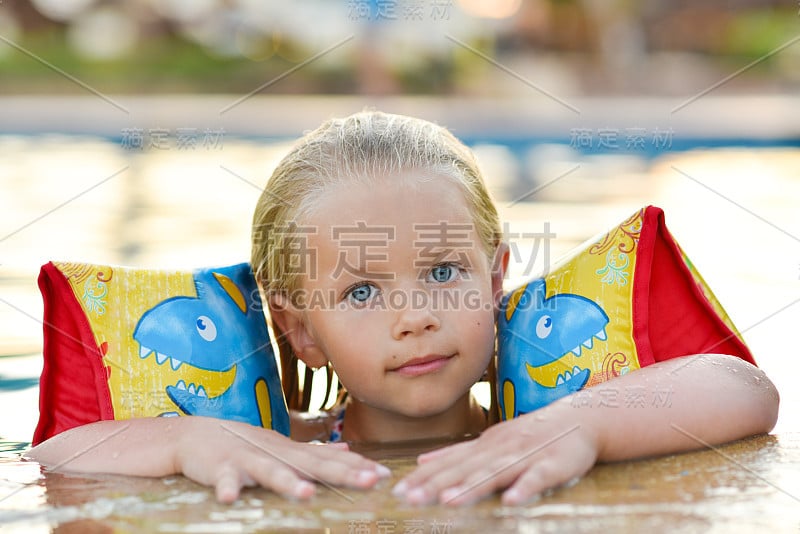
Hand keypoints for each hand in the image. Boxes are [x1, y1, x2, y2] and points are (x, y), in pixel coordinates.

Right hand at [175, 417, 390, 502]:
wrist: (197, 434)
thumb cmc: (245, 445)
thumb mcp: (283, 448)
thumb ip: (314, 452)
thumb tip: (347, 451)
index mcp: (292, 453)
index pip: (331, 460)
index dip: (357, 467)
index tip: (385, 475)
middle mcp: (276, 454)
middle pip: (312, 464)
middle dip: (341, 473)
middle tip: (369, 481)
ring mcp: (248, 460)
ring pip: (271, 472)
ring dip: (287, 482)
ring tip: (306, 494)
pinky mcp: (220, 468)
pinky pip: (224, 480)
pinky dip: (227, 488)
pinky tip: (230, 499)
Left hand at [393, 406, 598, 505]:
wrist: (578, 418)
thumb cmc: (530, 435)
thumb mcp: (489, 441)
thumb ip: (457, 454)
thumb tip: (420, 462)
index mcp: (483, 447)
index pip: (448, 464)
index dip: (423, 479)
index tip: (398, 492)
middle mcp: (499, 449)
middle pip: (465, 470)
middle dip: (436, 485)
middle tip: (409, 499)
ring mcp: (525, 455)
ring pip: (496, 473)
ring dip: (472, 487)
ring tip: (449, 501)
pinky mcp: (553, 464)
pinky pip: (538, 478)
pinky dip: (525, 488)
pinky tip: (512, 502)